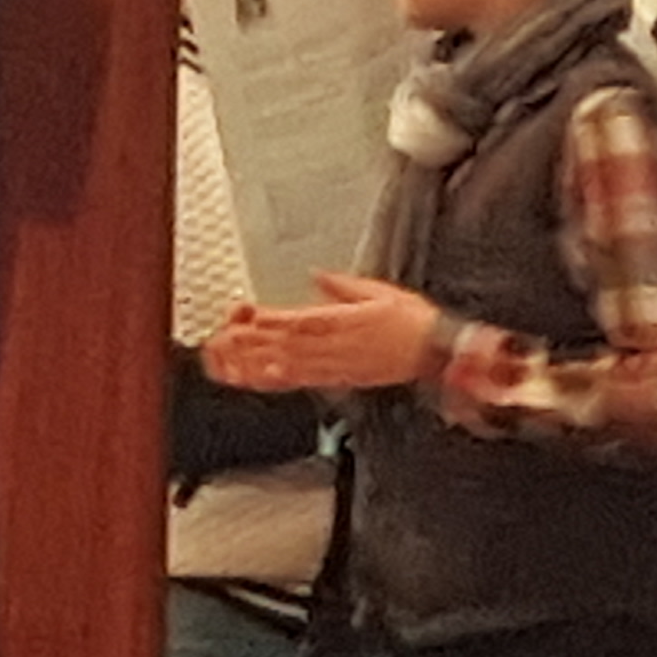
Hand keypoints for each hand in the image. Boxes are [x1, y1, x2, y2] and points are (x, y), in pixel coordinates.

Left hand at [211, 273, 441, 394]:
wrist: (435, 352)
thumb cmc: (412, 323)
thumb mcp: (380, 291)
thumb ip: (344, 285)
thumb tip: (319, 275)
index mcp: (345, 321)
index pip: (301, 321)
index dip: (271, 320)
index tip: (245, 315)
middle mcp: (336, 346)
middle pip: (285, 345)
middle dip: (251, 343)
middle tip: (220, 340)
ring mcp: (336, 365)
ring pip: (287, 366)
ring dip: (254, 365)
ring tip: (226, 363)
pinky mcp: (339, 379)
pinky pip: (303, 380)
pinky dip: (278, 380)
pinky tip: (258, 378)